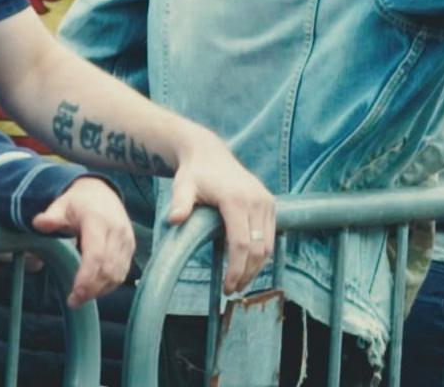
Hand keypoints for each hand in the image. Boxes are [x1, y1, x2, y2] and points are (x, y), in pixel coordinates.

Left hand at [32, 177, 135, 307]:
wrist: (101, 193)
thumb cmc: (78, 203)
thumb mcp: (61, 205)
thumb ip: (51, 217)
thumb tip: (38, 223)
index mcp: (99, 221)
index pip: (96, 255)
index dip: (86, 278)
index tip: (73, 294)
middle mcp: (117, 231)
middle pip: (108, 269)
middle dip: (91, 289)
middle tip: (73, 301)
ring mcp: (126, 240)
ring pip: (117, 273)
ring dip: (100, 290)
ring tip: (81, 298)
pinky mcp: (130, 248)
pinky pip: (122, 272)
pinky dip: (109, 285)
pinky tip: (93, 290)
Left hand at [164, 130, 275, 293]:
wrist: (210, 154)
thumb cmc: (194, 174)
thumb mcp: (182, 186)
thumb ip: (180, 203)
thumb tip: (174, 220)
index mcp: (236, 199)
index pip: (241, 243)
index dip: (236, 269)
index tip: (228, 287)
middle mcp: (256, 200)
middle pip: (257, 248)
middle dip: (247, 273)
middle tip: (233, 290)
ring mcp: (266, 201)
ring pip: (267, 244)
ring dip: (257, 267)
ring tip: (240, 282)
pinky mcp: (270, 203)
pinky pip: (270, 235)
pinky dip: (262, 254)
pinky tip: (249, 265)